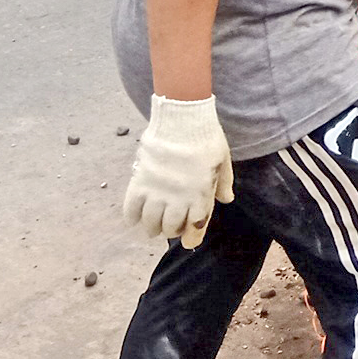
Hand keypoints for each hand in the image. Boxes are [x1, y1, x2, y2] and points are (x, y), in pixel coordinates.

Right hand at [123, 95, 233, 248]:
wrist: (182, 118)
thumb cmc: (206, 137)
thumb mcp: (223, 160)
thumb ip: (223, 182)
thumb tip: (226, 199)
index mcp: (201, 195)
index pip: (195, 227)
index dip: (191, 237)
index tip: (188, 240)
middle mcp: (179, 199)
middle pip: (170, 228)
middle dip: (171, 230)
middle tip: (169, 225)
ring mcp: (158, 192)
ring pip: (150, 223)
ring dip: (152, 227)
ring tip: (153, 225)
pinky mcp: (140, 182)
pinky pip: (131, 209)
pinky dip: (132, 217)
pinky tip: (135, 216)